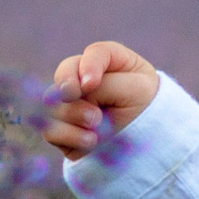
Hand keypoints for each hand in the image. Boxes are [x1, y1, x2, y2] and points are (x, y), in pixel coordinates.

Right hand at [44, 41, 160, 157]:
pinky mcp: (63, 129)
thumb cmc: (144, 108)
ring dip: (74, 114)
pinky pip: (51, 129)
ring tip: (96, 124)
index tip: (90, 84)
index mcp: (108, 62)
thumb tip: (68, 94)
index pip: (94, 53)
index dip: (88, 66)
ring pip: (53, 102)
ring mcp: (70, 103)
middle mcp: (84, 78)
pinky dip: (69, 135)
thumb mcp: (135, 89)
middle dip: (69, 86)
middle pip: (64, 73)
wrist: (147, 144)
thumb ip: (104, 84)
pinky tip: (90, 141)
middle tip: (80, 98)